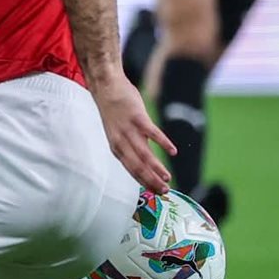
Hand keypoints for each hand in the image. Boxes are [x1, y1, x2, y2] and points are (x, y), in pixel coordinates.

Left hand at [94, 72, 172, 193]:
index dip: (144, 183)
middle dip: (151, 181)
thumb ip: (134, 146)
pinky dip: (162, 143)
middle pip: (137, 166)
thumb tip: (149, 160)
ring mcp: (128, 129)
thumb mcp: (121, 132)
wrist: (106, 86)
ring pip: (143, 153)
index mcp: (117, 147)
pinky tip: (173, 151)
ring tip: (168, 177)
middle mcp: (120, 141)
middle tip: (165, 191)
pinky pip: (151, 132)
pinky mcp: (137, 117)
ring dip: (156, 167)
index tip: (156, 193)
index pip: (131, 170)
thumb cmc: (116, 110)